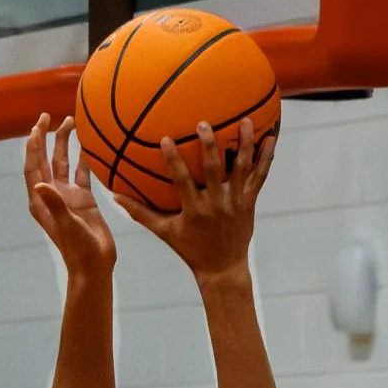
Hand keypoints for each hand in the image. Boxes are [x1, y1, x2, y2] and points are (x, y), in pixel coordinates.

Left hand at [25, 114, 115, 277]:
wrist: (93, 264)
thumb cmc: (77, 248)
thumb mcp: (66, 224)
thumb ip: (54, 204)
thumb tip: (40, 184)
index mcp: (40, 201)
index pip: (33, 167)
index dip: (33, 146)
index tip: (37, 126)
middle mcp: (51, 195)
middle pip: (45, 160)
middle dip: (45, 138)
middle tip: (48, 115)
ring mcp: (67, 196)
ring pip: (64, 163)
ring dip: (65, 143)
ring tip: (71, 121)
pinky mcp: (83, 199)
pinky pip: (82, 172)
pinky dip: (84, 157)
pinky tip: (89, 142)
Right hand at [116, 117, 274, 285]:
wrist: (222, 267)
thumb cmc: (190, 249)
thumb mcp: (165, 232)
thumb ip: (141, 214)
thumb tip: (116, 196)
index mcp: (194, 210)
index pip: (182, 181)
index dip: (174, 160)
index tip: (166, 139)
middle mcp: (216, 204)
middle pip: (215, 170)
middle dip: (209, 146)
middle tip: (204, 124)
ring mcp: (235, 201)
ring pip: (242, 168)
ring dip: (244, 143)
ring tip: (245, 119)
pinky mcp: (249, 201)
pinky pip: (260, 176)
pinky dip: (266, 157)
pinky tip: (271, 138)